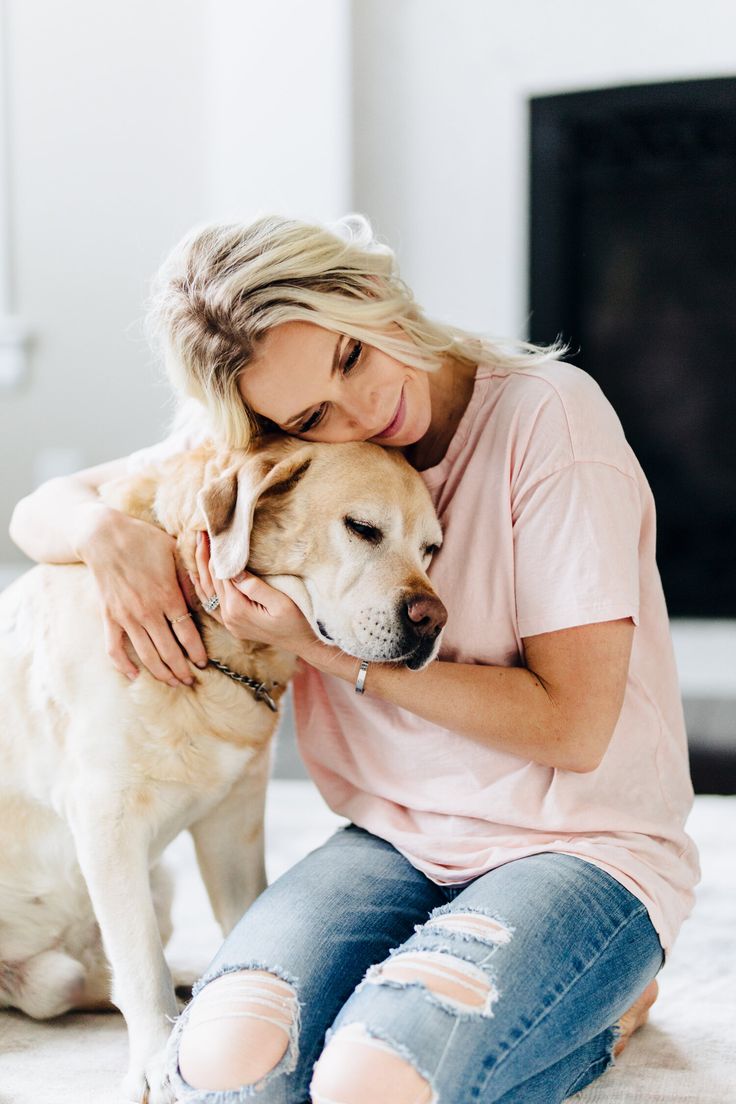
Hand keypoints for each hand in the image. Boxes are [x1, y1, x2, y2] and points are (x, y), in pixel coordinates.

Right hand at [81, 507, 207, 685]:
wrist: (104, 536)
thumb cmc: (144, 541)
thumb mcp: (175, 554)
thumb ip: (189, 580)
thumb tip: (204, 602)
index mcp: (167, 596)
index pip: (187, 634)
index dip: (197, 652)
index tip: (203, 664)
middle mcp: (148, 612)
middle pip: (169, 651)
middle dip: (182, 670)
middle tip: (190, 680)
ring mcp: (126, 617)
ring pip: (146, 655)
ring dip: (161, 673)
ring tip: (172, 682)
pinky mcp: (109, 617)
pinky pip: (114, 648)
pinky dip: (123, 665)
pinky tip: (134, 675)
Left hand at [192, 531, 315, 654]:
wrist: (304, 642)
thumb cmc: (298, 621)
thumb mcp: (281, 602)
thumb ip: (255, 587)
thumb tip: (233, 570)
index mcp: (237, 609)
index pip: (220, 575)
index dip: (216, 553)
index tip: (212, 533)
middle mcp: (228, 617)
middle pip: (211, 581)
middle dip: (205, 557)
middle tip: (200, 533)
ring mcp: (229, 623)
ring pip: (208, 592)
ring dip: (201, 569)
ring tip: (198, 546)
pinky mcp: (233, 624)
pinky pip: (211, 604)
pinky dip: (203, 588)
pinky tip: (197, 576)